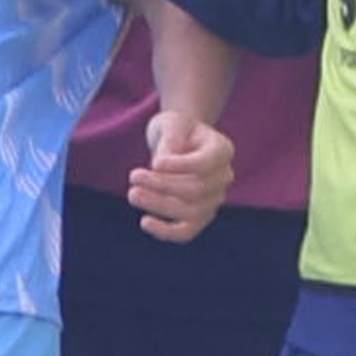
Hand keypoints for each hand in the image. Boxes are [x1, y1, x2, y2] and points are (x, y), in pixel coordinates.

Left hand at [128, 113, 232, 242]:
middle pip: (197, 190)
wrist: (178, 141)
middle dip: (162, 185)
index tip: (155, 162)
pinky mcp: (199, 217)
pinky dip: (166, 232)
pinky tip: (144, 221)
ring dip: (160, 205)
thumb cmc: (176, 129)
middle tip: (134, 176)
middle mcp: (223, 177)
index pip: (206, 163)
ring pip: (192, 212)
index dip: (180, 167)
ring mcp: (214, 199)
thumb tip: (161, 166)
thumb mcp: (172, 123)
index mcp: (222, 150)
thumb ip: (171, 138)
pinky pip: (187, 232)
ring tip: (133, 193)